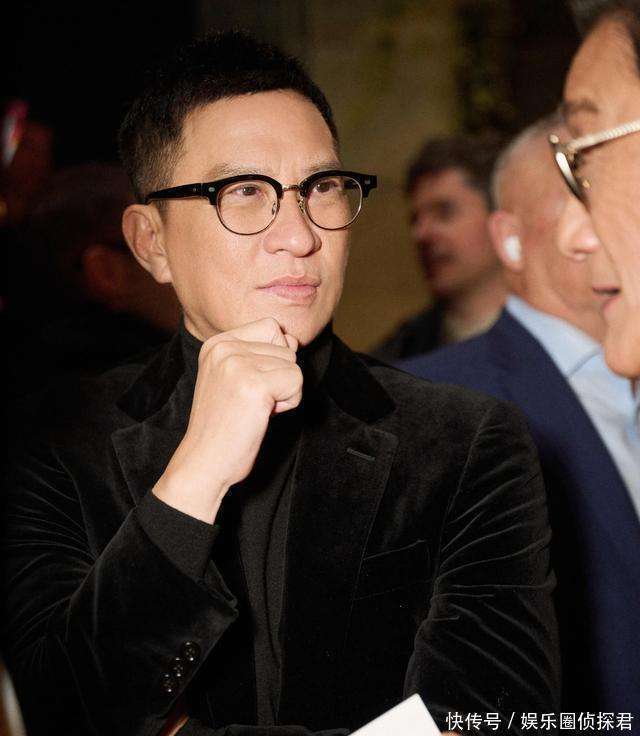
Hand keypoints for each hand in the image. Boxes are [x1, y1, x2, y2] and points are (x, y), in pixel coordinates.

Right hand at [153, 318, 301, 523]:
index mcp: (217, 343)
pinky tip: (262, 416)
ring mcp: (237, 364)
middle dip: (279, 378)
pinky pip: (297, 382)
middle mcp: (224, 347)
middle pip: (285, 347)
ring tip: (254, 409)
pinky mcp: (254, 384)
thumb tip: (292, 339)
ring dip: (284, 392)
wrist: (204, 461)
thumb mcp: (237, 378)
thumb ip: (263, 354)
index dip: (273, 358)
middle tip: (251, 402)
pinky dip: (289, 403)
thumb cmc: (224, 425)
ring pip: (294, 365)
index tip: (249, 385)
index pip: (270, 327)